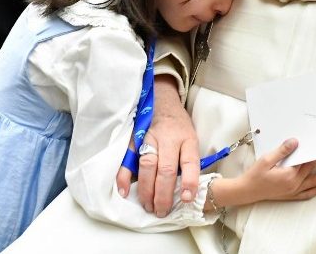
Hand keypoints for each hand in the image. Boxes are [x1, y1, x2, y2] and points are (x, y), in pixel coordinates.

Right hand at [115, 76, 199, 216]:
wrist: (163, 103)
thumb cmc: (179, 127)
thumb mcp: (191, 140)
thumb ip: (188, 162)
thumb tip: (185, 192)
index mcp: (187, 139)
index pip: (190, 162)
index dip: (189, 182)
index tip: (185, 199)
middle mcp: (168, 138)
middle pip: (166, 169)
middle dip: (163, 194)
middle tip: (161, 211)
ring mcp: (150, 138)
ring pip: (147, 165)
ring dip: (146, 189)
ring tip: (148, 206)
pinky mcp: (135, 139)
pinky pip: (128, 158)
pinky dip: (124, 176)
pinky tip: (124, 191)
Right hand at [218, 139, 315, 206]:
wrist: (247, 191)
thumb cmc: (255, 175)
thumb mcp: (267, 159)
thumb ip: (282, 151)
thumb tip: (295, 142)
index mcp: (289, 175)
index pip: (307, 163)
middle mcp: (294, 185)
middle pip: (313, 174)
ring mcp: (293, 191)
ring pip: (313, 184)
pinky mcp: (290, 196)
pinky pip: (307, 194)